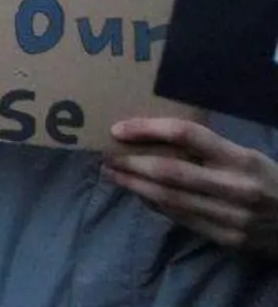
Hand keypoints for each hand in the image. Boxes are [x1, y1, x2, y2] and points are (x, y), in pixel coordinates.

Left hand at [105, 117, 277, 256]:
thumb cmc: (269, 181)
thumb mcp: (248, 157)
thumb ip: (210, 150)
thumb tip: (157, 138)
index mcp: (241, 159)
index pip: (187, 136)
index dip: (149, 129)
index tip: (119, 128)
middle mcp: (236, 188)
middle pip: (170, 171)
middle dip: (131, 163)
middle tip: (105, 155)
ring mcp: (231, 217)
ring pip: (169, 199)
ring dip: (135, 186)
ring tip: (113, 174)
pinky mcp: (227, 239)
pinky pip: (180, 219)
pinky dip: (155, 204)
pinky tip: (139, 194)